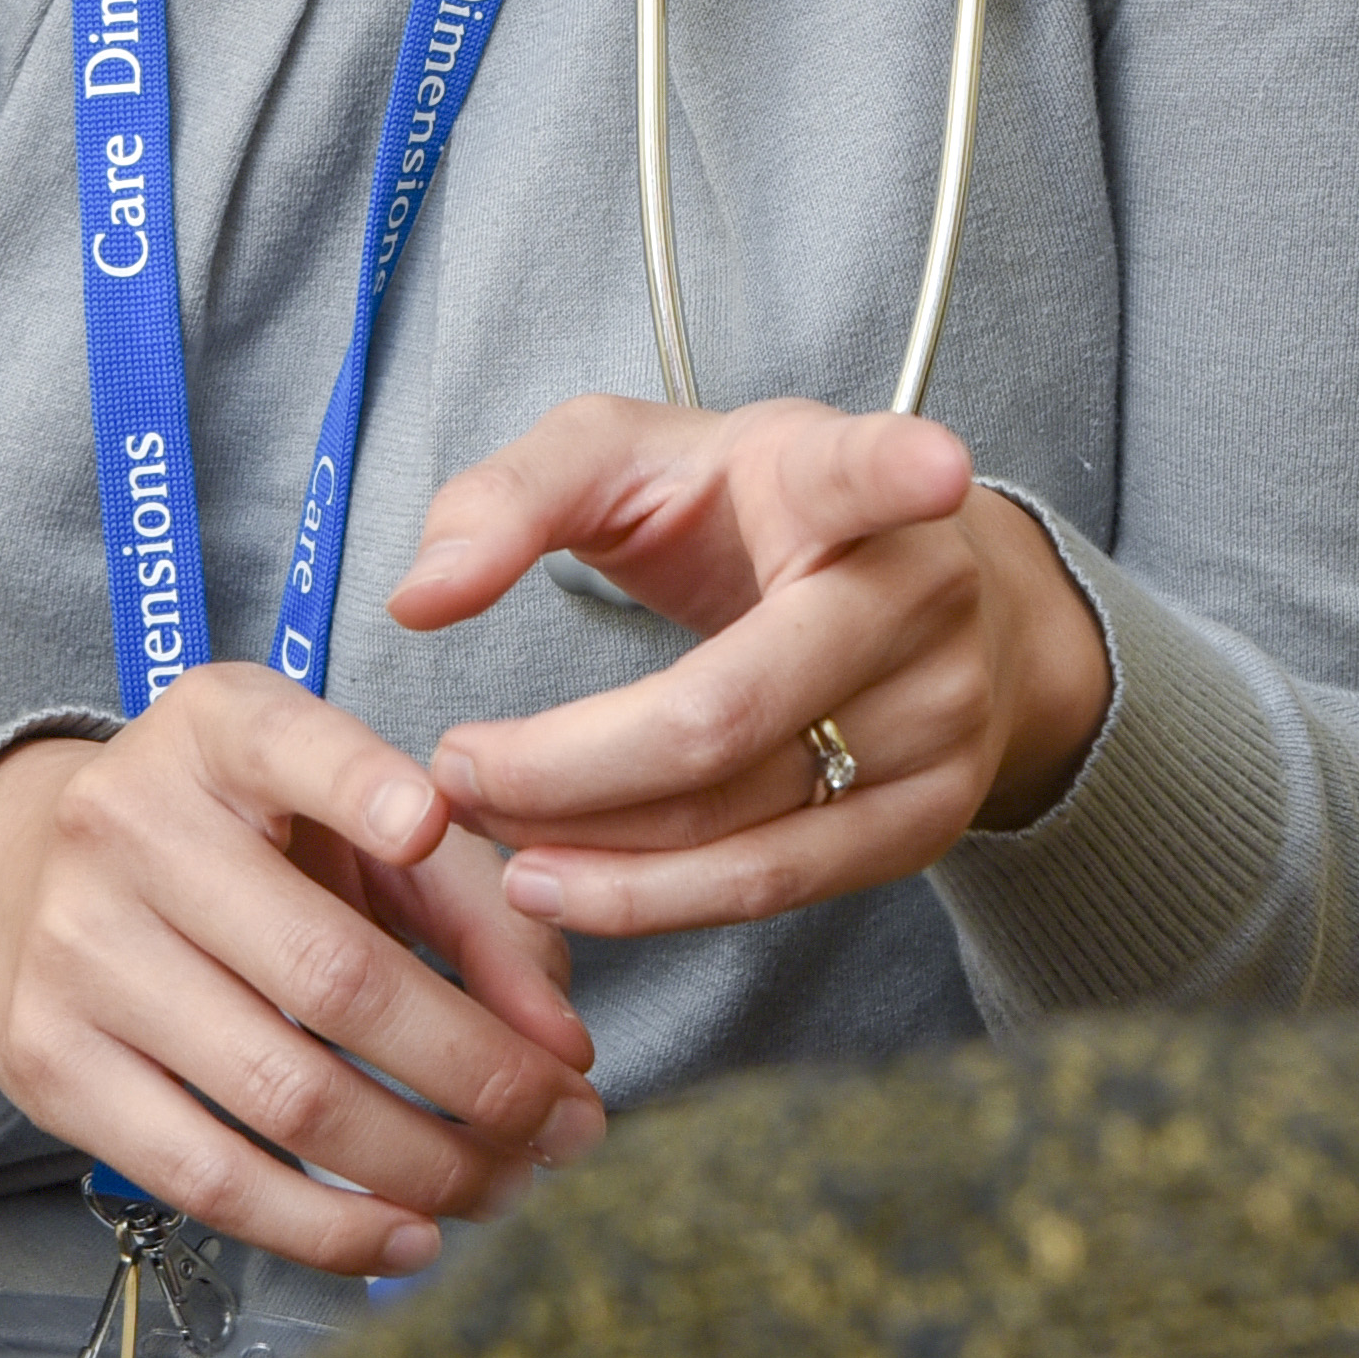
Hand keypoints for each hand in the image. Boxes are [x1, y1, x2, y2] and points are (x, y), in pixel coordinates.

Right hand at [0, 665, 605, 1280]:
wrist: (17, 878)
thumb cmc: (232, 840)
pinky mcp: (53, 1069)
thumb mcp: (343, 813)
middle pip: (331, 974)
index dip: (360, 785)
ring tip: (506, 1186)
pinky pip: (208, 1179)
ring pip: (284, 1096)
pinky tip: (407, 1235)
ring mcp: (80, 953)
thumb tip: (560, 1049)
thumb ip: (471, 899)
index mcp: (214, 732)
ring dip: (425, 1166)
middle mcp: (130, 829)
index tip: (431, 827)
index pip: (287, 745)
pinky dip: (326, 1227)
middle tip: (567, 1124)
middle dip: (479, 1072)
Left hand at [388, 394, 1113, 935]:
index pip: (873, 469)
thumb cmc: (743, 512)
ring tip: (486, 825)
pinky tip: (562, 880)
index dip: (904, 470)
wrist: (907, 600)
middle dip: (560, 764)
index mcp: (836, 477)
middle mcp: (917, 598)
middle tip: (453, 763)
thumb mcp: (628, 458)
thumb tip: (419, 600)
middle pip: (725, 712)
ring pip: (740, 818)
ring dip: (588, 844)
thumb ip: (510, 499)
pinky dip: (649, 898)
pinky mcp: (932, 818)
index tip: (935, 465)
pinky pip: (772, 886)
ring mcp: (940, 718)